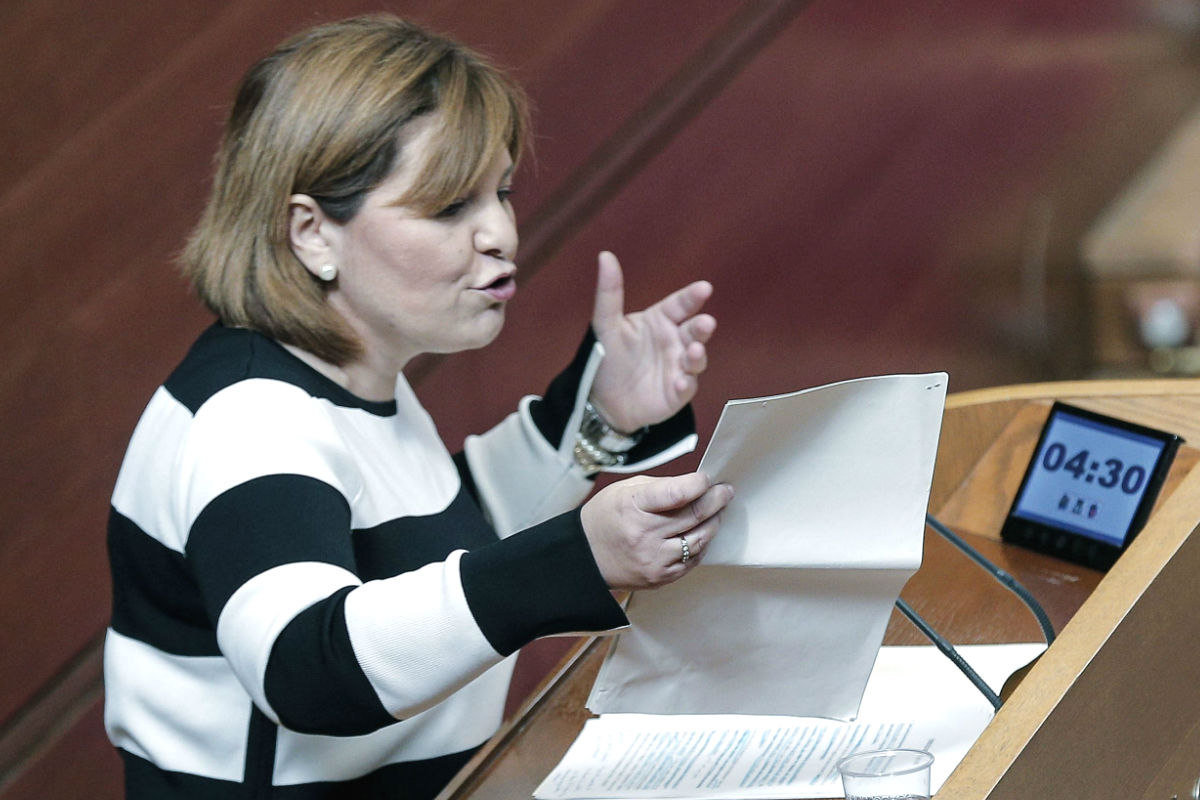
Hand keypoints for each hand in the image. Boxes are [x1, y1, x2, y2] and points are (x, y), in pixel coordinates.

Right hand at [580, 472, 732, 590]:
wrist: (585, 556)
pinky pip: (693, 560)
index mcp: (633, 506)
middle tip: (726, 491)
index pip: (676, 494)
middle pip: (694, 515)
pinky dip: (701, 544)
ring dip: (713, 522)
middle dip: (716, 500)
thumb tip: (695, 485)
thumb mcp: (624, 490)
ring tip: (717, 511)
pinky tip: (702, 533)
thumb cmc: (606, 517)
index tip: (707, 479)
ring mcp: (654, 559)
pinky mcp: (660, 577)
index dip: (699, 484)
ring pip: (699, 539)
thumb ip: (660, 487)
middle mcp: (645, 534)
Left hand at [589, 251, 715, 431]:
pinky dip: (685, 384)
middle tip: (705, 323)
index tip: (704, 288)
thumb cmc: (607, 358)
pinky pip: (686, 387)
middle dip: (702, 327)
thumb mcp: (605, 325)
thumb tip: (605, 255)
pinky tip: (679, 381)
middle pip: (694, 330)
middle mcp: (674, 342)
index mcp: (660, 321)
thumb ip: (609, 292)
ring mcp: (678, 367)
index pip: (680, 304)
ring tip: (694, 351)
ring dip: (698, 355)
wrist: (601, 400)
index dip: (692, 297)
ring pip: (696, 358)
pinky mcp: (677, 393)